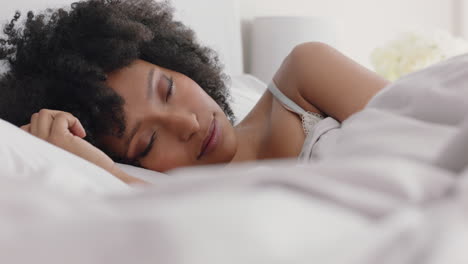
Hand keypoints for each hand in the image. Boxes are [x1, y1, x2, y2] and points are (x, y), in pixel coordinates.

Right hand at [21, 109, 142, 183]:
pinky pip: (59, 118)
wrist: (103, 179)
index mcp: (38, 154)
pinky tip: (83, 135)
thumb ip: (57, 151)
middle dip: (56, 119)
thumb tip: (79, 152)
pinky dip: (71, 119)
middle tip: (74, 134)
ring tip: (77, 134)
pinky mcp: (58, 139)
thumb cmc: (89, 173)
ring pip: (43, 114)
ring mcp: (46, 143)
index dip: (45, 128)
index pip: (23, 131)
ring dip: (62, 117)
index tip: (66, 138)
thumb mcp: (68, 160)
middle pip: (36, 118)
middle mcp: (38, 149)